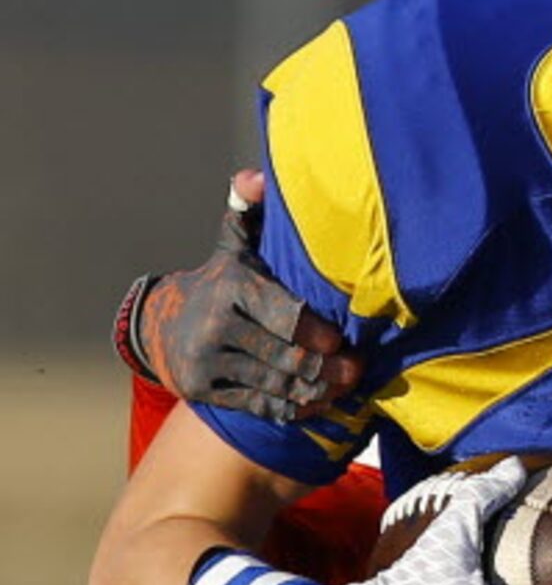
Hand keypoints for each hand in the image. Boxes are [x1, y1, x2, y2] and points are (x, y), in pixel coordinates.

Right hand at [118, 170, 358, 421]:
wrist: (161, 323)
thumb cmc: (221, 280)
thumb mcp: (234, 243)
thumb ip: (251, 209)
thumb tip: (257, 176)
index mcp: (231, 288)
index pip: (286, 316)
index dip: (320, 333)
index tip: (343, 338)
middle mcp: (214, 328)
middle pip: (287, 357)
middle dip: (328, 368)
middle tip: (357, 368)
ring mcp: (207, 363)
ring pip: (276, 386)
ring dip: (318, 391)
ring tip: (344, 385)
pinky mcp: (204, 391)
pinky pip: (259, 406)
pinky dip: (293, 408)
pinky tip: (317, 403)